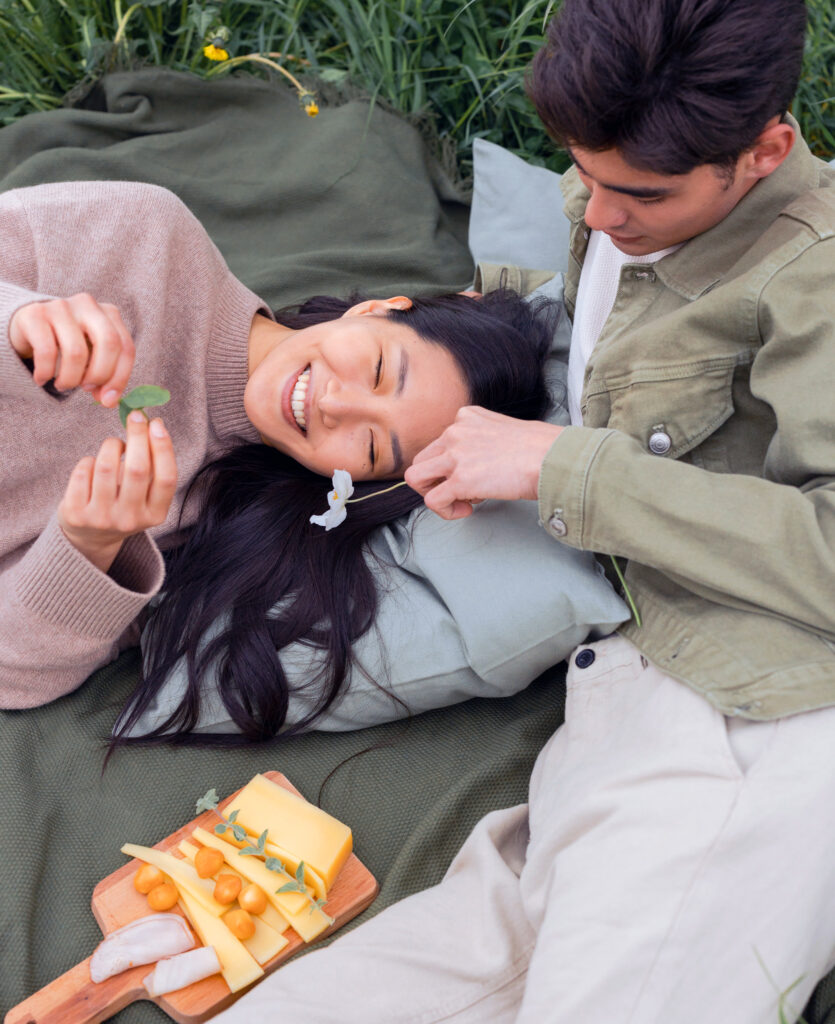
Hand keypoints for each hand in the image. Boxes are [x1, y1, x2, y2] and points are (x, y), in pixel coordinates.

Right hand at [9, 292, 135, 406]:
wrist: (27, 326)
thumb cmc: (67, 345)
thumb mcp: (92, 358)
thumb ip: (105, 377)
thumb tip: (109, 400)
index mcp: (110, 313)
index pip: (126, 348)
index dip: (120, 378)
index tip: (108, 400)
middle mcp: (88, 304)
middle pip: (109, 343)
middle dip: (100, 375)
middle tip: (86, 389)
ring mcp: (61, 306)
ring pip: (76, 352)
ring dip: (70, 379)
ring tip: (63, 385)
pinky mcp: (35, 314)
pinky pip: (47, 352)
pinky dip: (46, 373)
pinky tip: (42, 378)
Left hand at [57, 412, 177, 572]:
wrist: (91, 538)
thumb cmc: (124, 505)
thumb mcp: (146, 498)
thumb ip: (152, 469)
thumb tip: (153, 425)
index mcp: (155, 515)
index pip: (166, 478)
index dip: (163, 448)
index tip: (157, 423)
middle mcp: (131, 520)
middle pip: (137, 469)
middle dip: (137, 436)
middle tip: (136, 416)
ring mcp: (102, 518)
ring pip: (106, 467)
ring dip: (111, 446)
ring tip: (113, 446)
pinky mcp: (77, 514)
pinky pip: (83, 472)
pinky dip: (89, 461)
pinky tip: (93, 465)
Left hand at [405, 406, 562, 519]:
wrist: (554, 457)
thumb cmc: (541, 448)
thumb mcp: (504, 429)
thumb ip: (484, 440)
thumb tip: (479, 464)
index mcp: (466, 417)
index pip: (439, 444)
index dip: (451, 466)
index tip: (472, 476)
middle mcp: (455, 431)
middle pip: (422, 460)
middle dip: (436, 481)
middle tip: (460, 492)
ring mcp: (455, 455)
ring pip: (416, 478)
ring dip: (434, 494)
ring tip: (459, 502)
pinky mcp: (460, 479)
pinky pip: (432, 501)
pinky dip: (446, 511)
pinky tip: (467, 510)